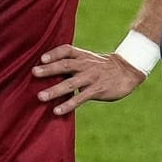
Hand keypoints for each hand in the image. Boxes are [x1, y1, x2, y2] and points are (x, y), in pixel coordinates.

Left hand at [32, 44, 146, 115]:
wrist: (128, 71)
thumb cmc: (103, 66)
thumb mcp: (89, 59)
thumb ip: (73, 62)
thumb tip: (50, 70)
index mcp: (83, 56)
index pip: (66, 50)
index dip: (54, 53)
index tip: (41, 58)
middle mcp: (86, 65)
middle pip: (65, 65)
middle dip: (49, 69)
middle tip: (34, 72)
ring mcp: (91, 78)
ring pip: (70, 83)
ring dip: (54, 90)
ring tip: (40, 96)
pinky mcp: (97, 90)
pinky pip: (80, 98)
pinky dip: (68, 104)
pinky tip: (57, 110)